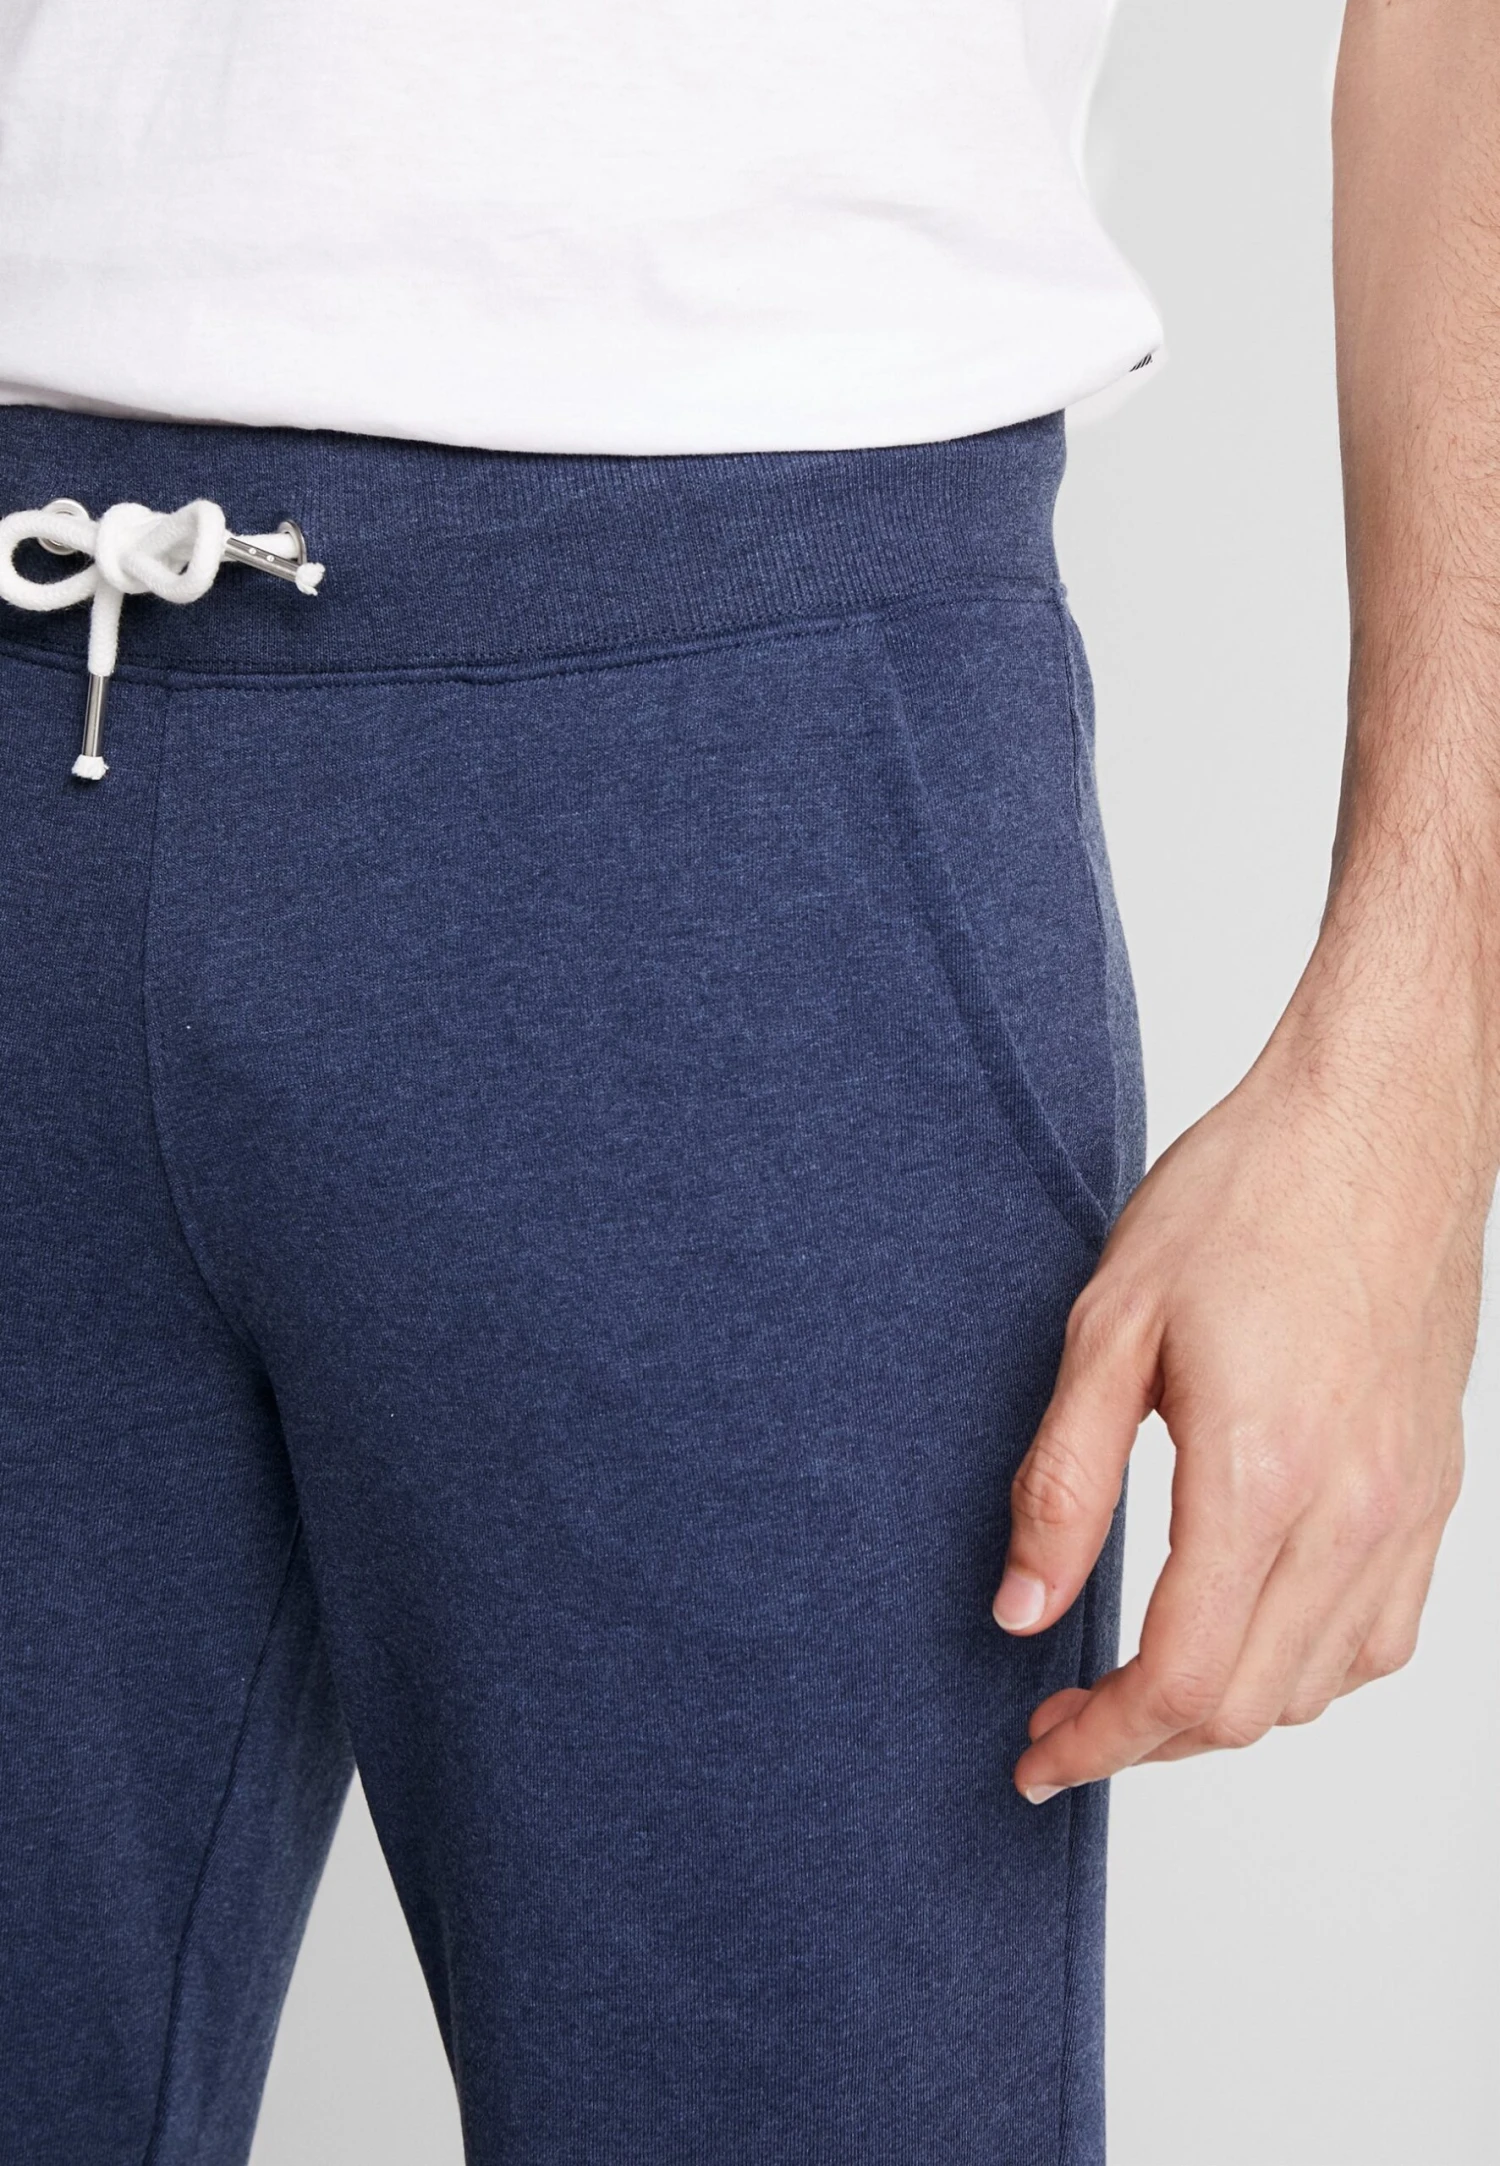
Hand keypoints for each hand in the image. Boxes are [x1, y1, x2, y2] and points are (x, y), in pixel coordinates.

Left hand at [994, 980, 1488, 1801]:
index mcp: (1262, 1474)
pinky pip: (1382, 1634)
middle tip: (1064, 1721)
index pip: (1180, 1679)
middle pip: (1247, 1706)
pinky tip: (1249, 1633)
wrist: (1378, 1119)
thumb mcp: (1110, 1326)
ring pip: (1319, 1687)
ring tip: (1140, 1681)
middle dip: (1143, 1741)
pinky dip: (1307, 1669)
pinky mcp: (1434, 1485)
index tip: (1038, 1753)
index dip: (1098, 1741)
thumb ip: (1063, 1482)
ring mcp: (1409, 1504)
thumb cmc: (1247, 1194)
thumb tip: (1024, 1609)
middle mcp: (1353, 1510)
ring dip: (1221, 1711)